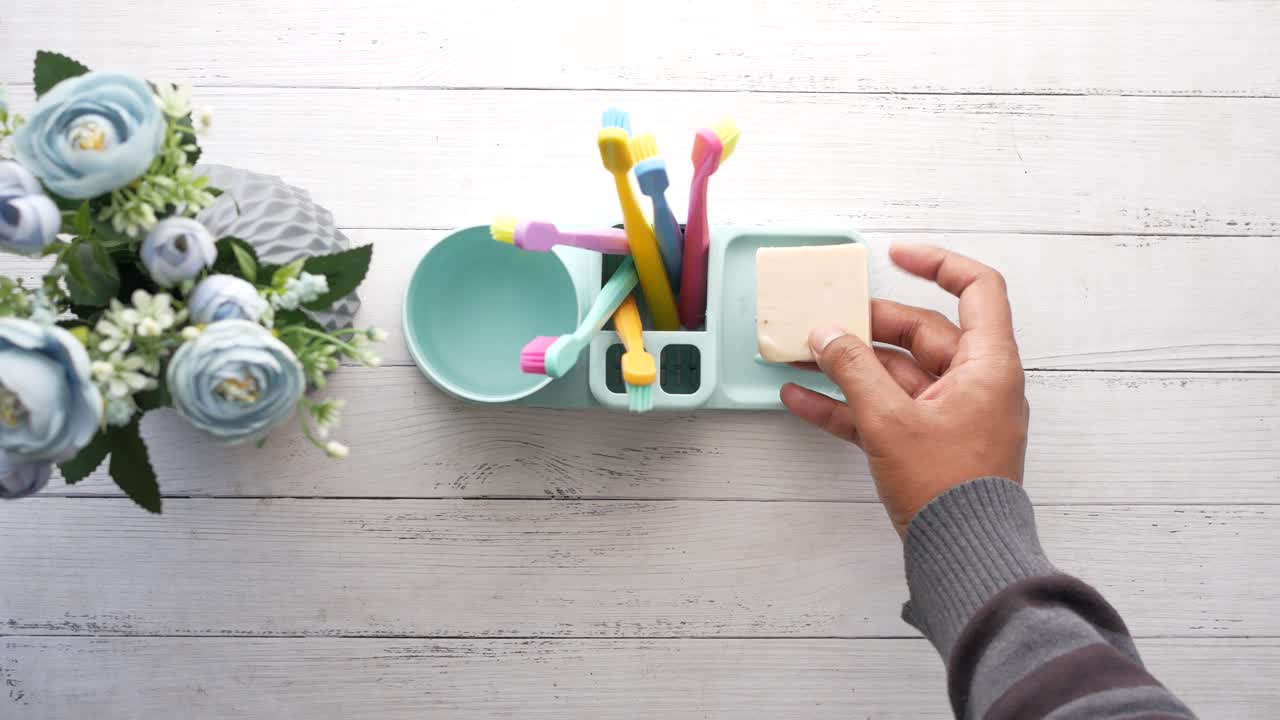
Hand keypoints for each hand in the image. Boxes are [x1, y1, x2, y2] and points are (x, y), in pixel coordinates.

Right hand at [781, 245, 1028, 535]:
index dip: (937, 264)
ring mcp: (951, 414)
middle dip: (867, 326)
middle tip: (825, 321)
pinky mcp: (927, 444)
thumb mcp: (891, 420)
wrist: (965, 556)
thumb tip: (828, 335)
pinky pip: (884, 411)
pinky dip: (848, 405)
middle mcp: (975, 383)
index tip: (895, 255)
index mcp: (987, 365)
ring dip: (849, 366)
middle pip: (921, 333)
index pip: (976, 290)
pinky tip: (803, 400)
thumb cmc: (950, 489)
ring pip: (895, 373)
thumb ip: (854, 370)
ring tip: (801, 357)